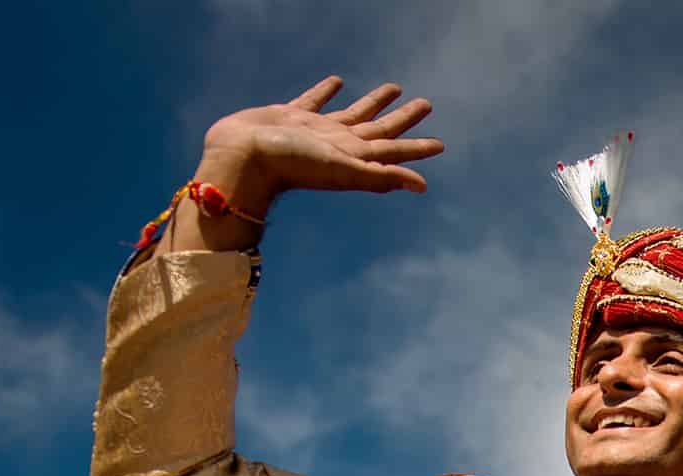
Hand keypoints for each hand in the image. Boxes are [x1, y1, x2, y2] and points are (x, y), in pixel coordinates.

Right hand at [194, 76, 442, 218]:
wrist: (242, 157)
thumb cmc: (291, 165)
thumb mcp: (342, 169)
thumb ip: (381, 176)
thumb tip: (422, 185)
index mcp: (354, 156)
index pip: (394, 150)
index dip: (417, 148)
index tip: (439, 143)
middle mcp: (339, 144)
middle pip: (381, 129)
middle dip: (404, 118)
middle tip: (426, 103)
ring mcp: (316, 130)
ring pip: (354, 113)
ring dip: (374, 102)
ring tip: (394, 88)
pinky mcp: (291, 116)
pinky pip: (315, 101)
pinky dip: (326, 92)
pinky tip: (335, 82)